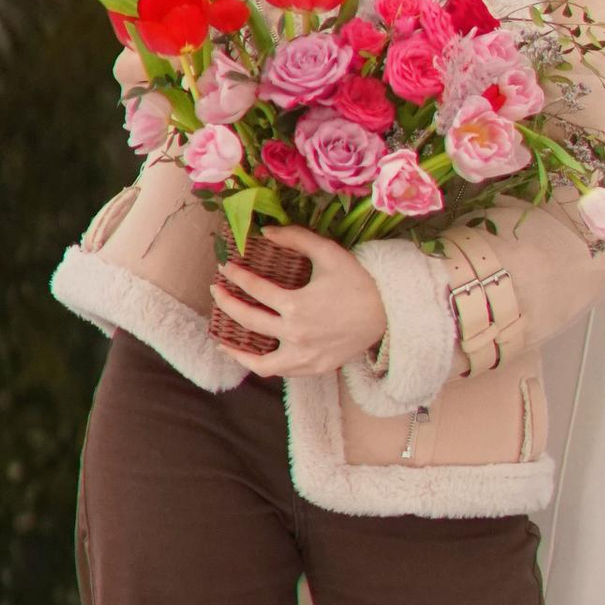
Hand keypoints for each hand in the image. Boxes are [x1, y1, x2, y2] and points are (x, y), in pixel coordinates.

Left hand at [210, 231, 388, 379]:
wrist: (388, 312)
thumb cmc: (358, 280)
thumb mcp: (328, 253)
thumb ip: (296, 239)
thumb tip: (267, 232)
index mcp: (296, 305)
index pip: (254, 290)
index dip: (236, 277)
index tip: (224, 268)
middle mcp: (295, 334)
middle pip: (248, 322)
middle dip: (227, 304)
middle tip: (216, 292)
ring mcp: (304, 356)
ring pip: (260, 362)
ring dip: (237, 351)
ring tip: (222, 341)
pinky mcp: (315, 368)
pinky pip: (282, 371)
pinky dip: (264, 365)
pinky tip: (255, 356)